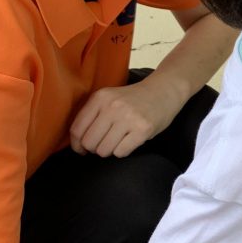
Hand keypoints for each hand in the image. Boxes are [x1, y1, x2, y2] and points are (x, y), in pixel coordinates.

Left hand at [70, 75, 185, 156]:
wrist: (164, 90)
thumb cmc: (134, 99)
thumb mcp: (110, 99)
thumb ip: (93, 115)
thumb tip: (78, 145)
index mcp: (100, 98)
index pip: (77, 129)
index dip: (77, 145)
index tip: (83, 148)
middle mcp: (113, 107)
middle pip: (89, 143)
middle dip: (95, 148)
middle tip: (106, 142)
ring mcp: (128, 118)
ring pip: (104, 150)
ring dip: (110, 150)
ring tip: (119, 139)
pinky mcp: (142, 129)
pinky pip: (121, 152)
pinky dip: (123, 151)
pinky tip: (130, 140)